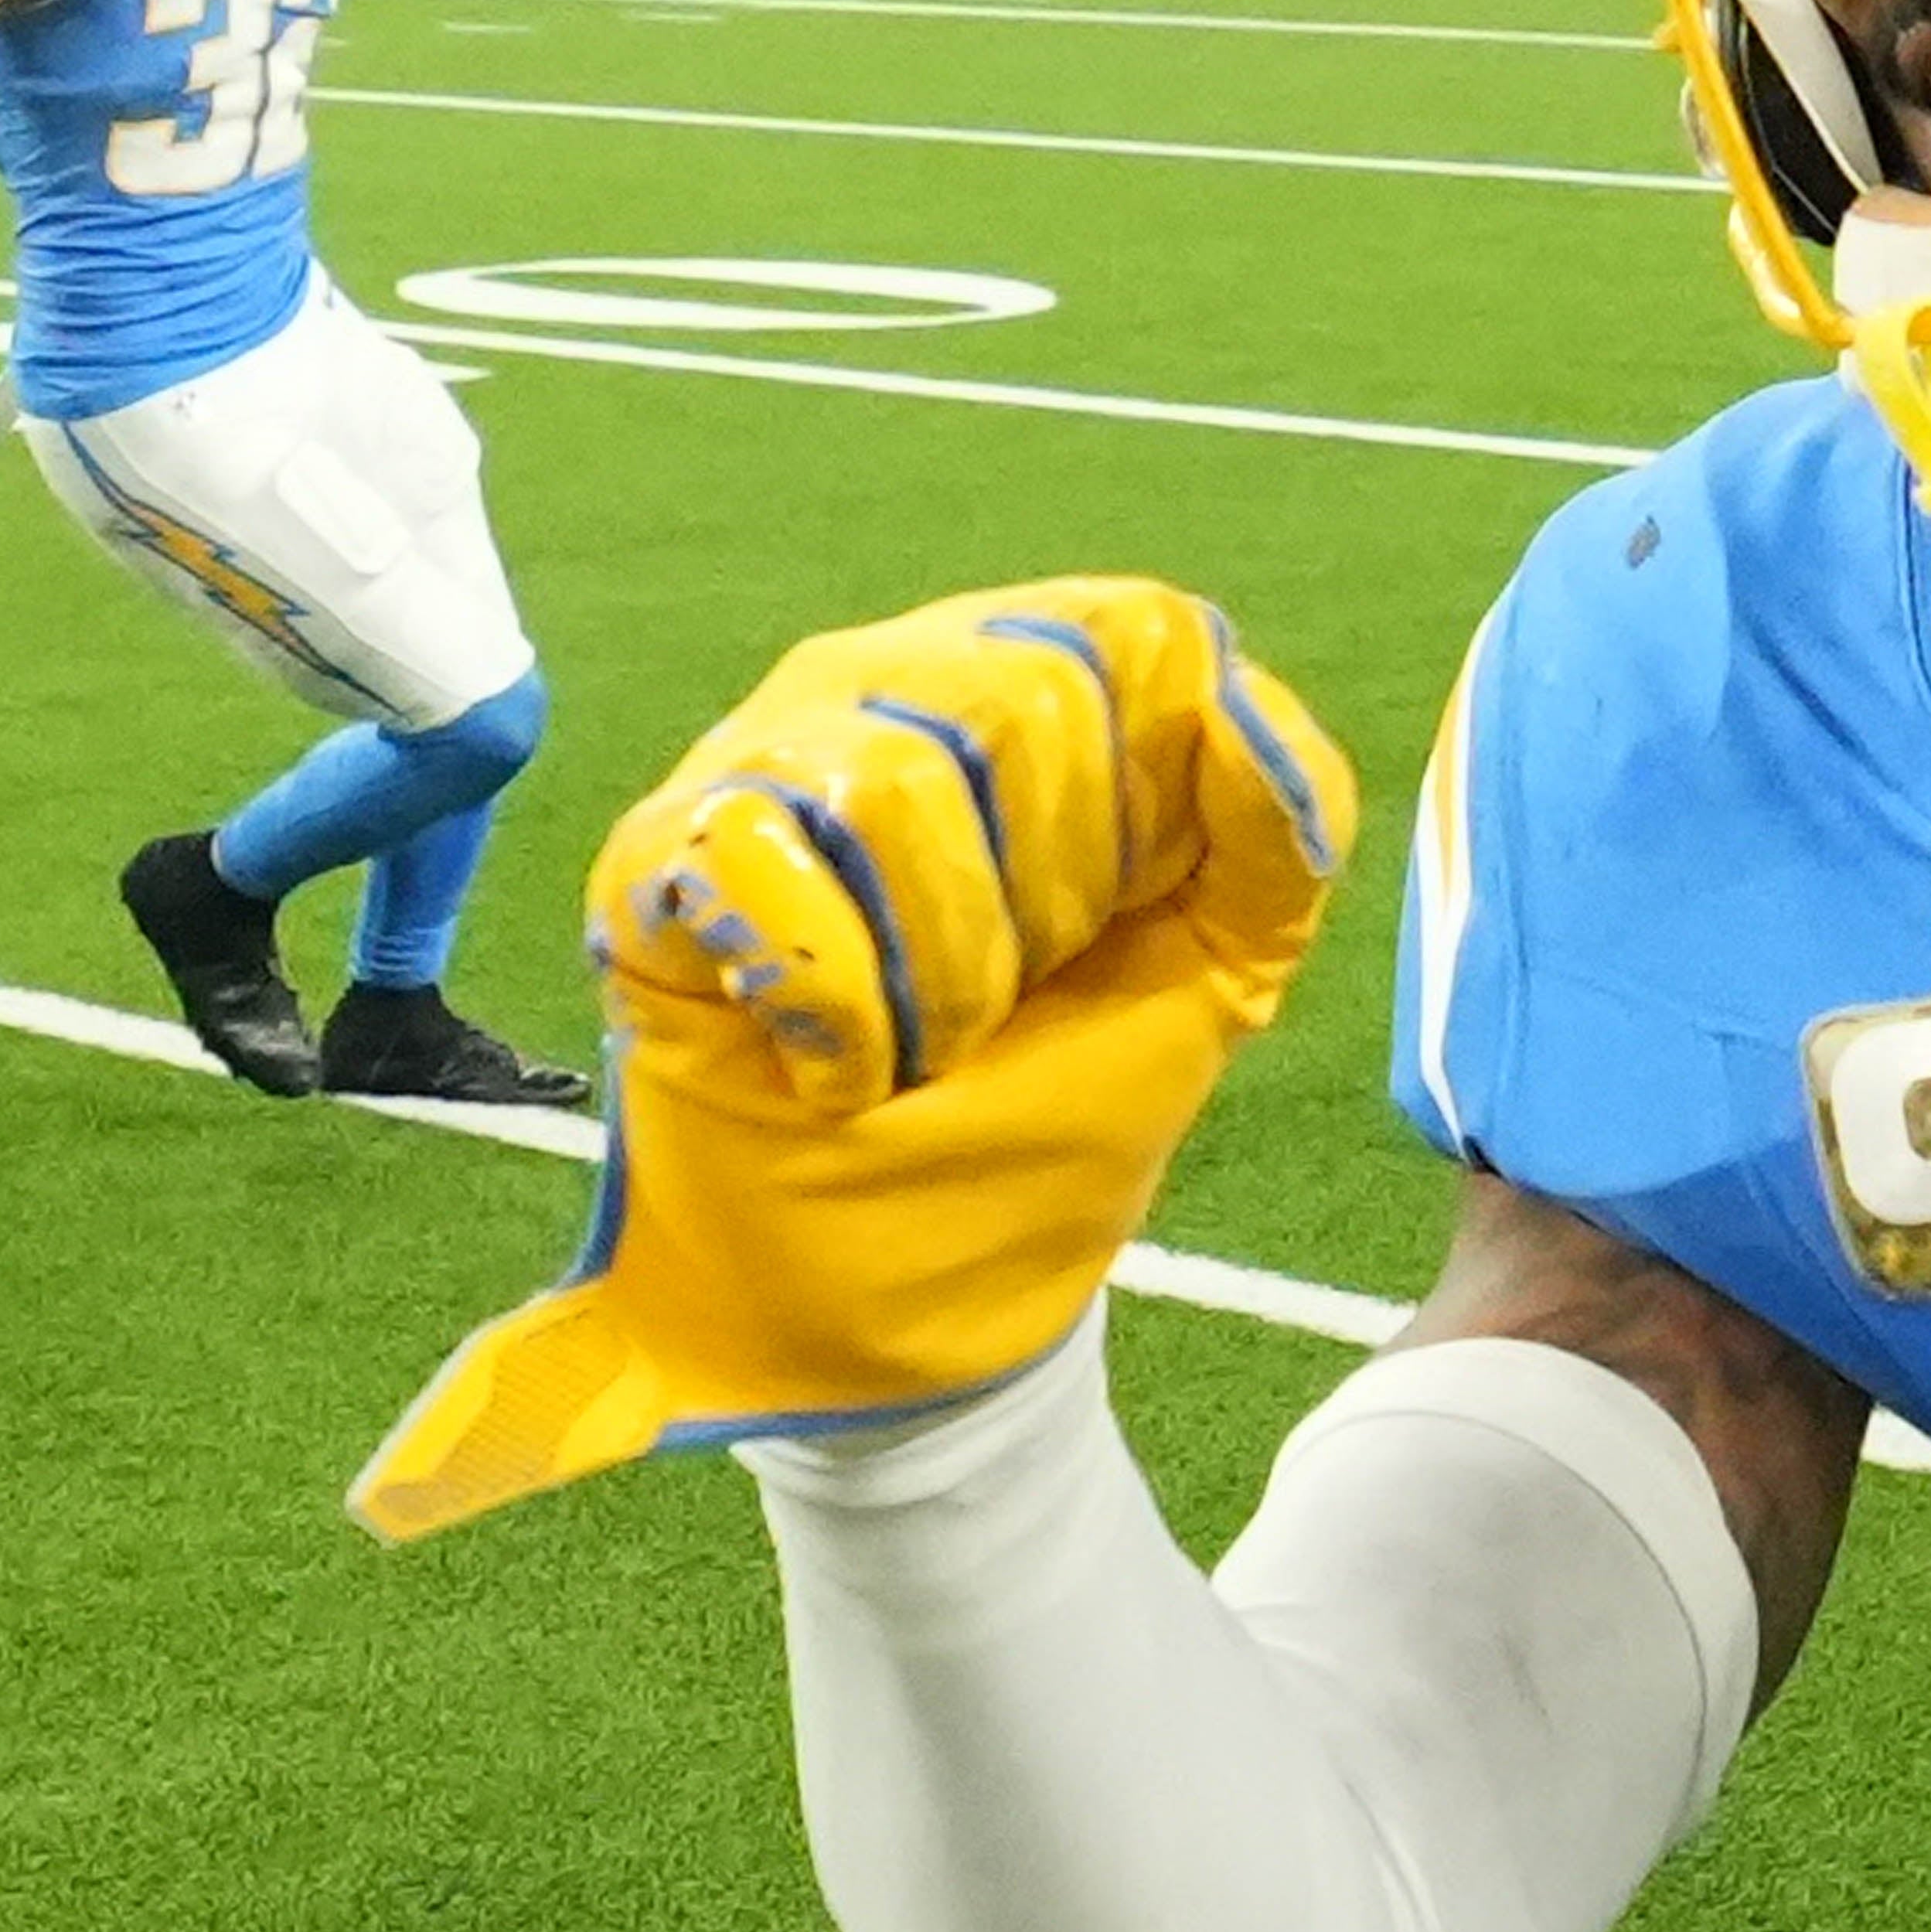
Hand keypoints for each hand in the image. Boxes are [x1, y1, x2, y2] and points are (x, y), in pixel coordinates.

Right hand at [352, 578, 1356, 1541]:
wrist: (906, 1295)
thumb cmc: (1050, 1106)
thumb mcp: (1214, 979)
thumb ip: (1276, 838)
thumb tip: (1240, 700)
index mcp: (1046, 690)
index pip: (1139, 636)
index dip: (1156, 792)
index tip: (1121, 923)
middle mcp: (898, 679)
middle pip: (1023, 699)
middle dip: (1050, 904)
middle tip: (1004, 1011)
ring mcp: (763, 753)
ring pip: (890, 777)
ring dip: (941, 972)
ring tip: (919, 1049)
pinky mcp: (654, 859)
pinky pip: (756, 855)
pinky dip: (830, 998)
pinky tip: (833, 1068)